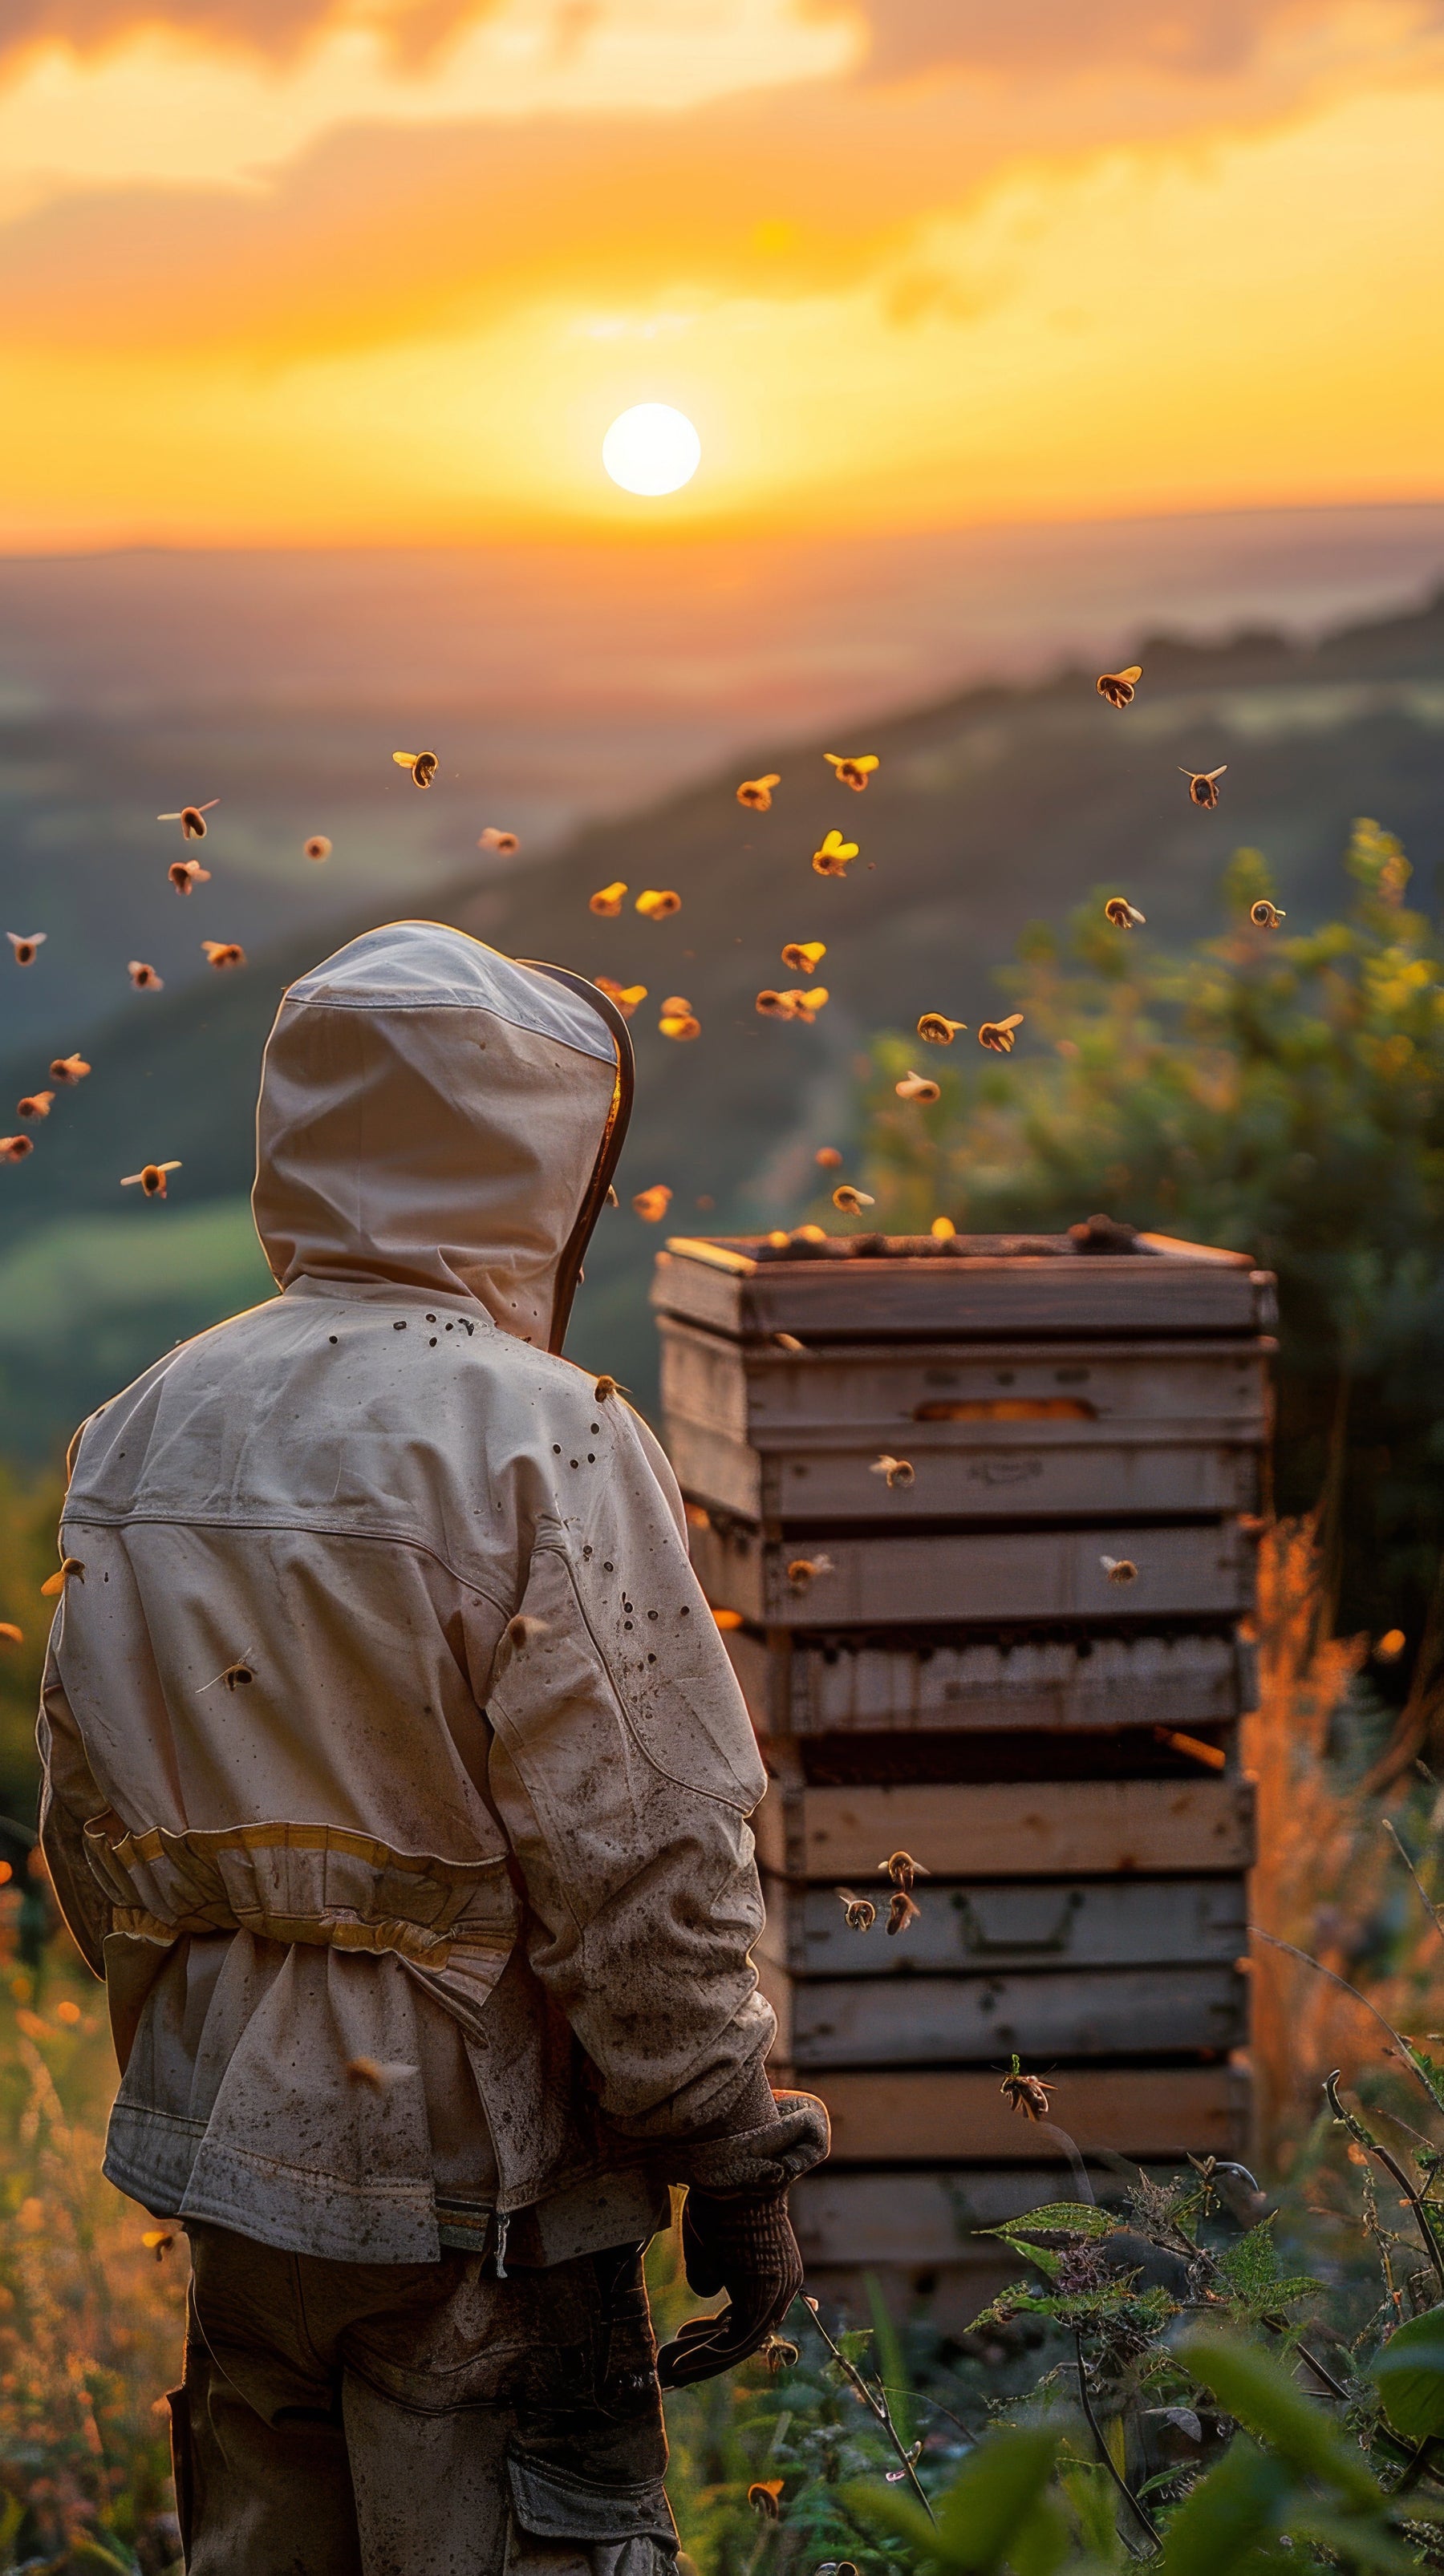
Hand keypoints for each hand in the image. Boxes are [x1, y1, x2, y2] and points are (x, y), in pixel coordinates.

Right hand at [655, 2189, 802, 2388]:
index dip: (717, 2331)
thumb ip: (712, 2272)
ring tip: (669, 2370)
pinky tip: (679, 2363)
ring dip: (701, 2362)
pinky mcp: (760, 2301)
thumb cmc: (720, 2202)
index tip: (687, 2334)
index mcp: (777, 2270)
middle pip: (746, 2335)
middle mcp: (783, 2287)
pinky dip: (705, 2357)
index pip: (750, 2314)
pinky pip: (733, 2343)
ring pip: (739, 2344)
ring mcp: (775, 2296)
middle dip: (706, 2355)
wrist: (733, 2179)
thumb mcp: (713, 2242)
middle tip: (675, 2366)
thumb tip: (708, 2292)